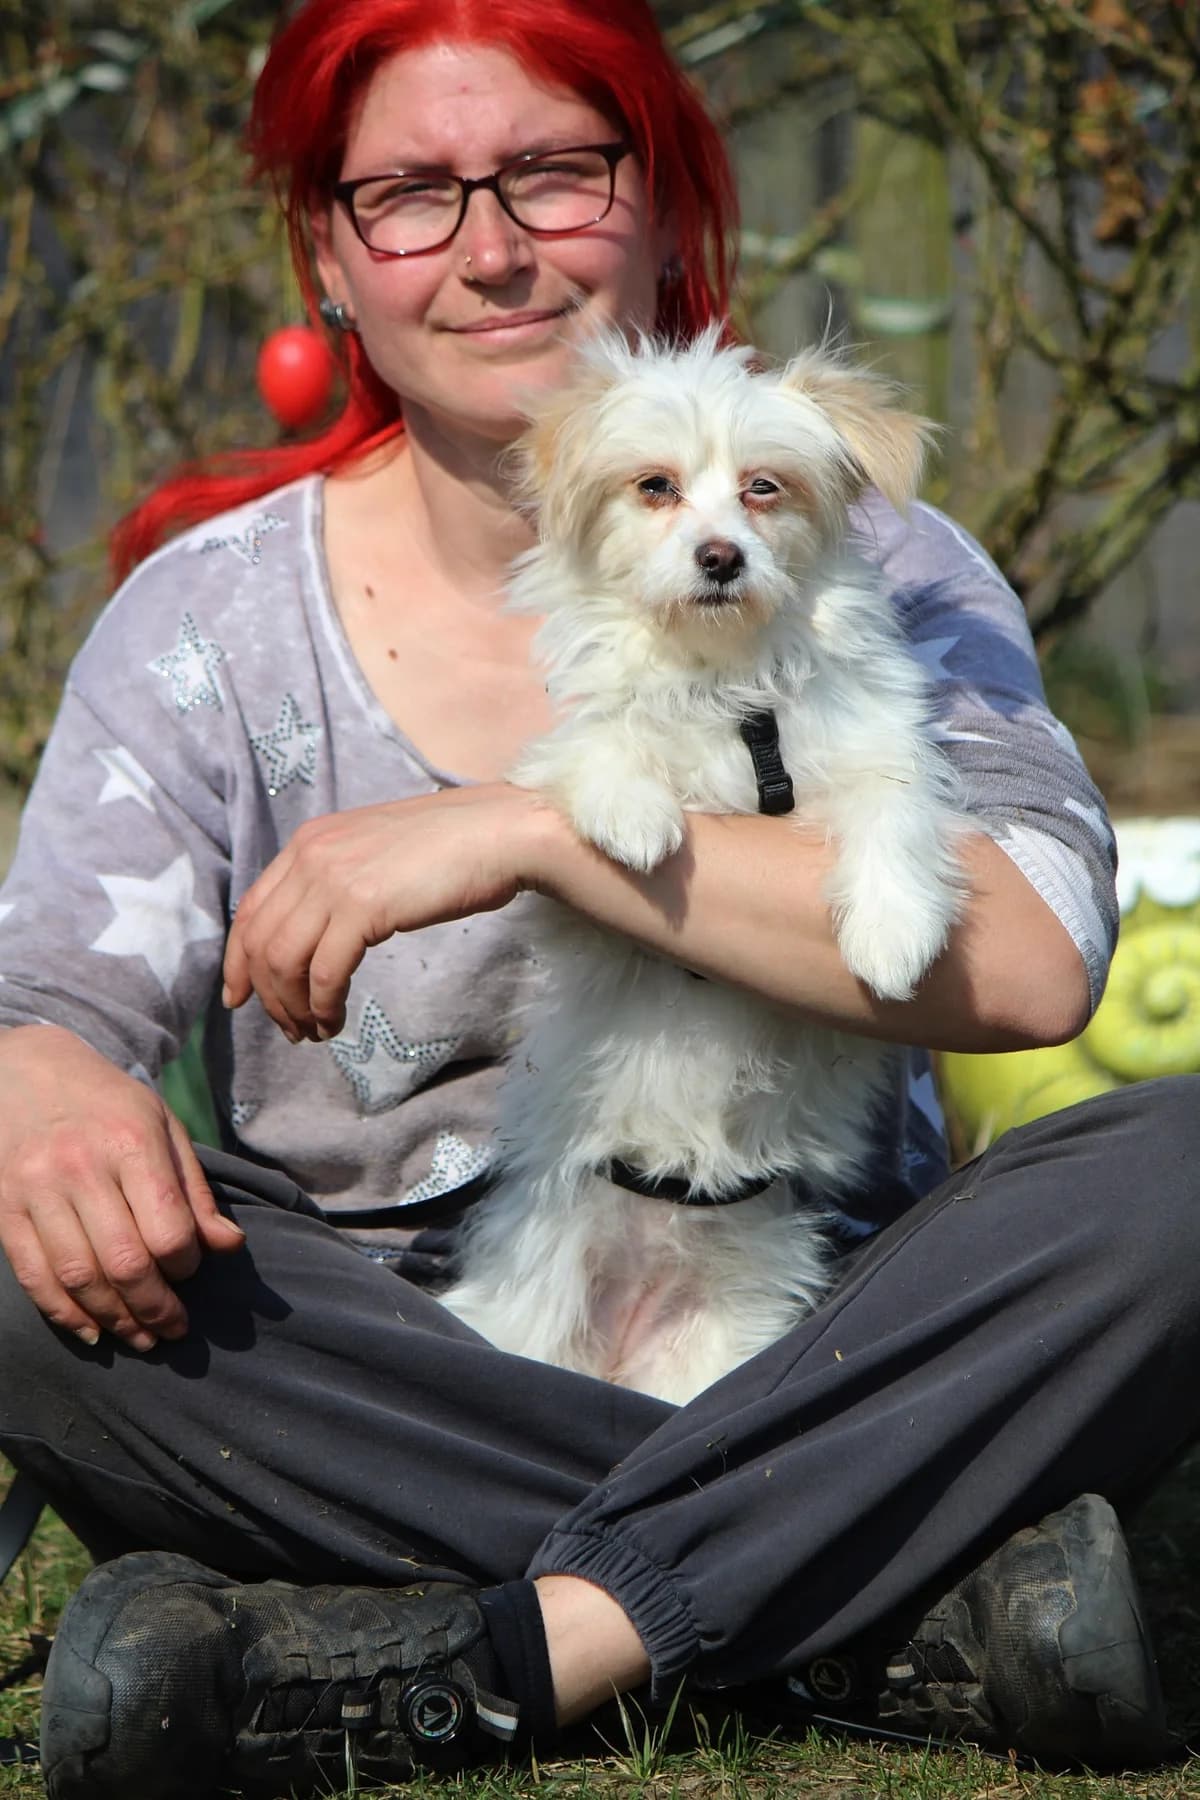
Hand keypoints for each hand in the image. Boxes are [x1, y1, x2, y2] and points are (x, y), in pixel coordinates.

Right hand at [0, 1026, 243, 1348]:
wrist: (27, 1072)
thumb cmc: (108, 1104)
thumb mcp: (164, 1128)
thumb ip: (195, 1192)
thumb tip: (229, 1247)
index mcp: (131, 1144)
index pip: (169, 1231)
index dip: (187, 1266)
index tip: (191, 1271)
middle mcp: (81, 1169)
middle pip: (125, 1263)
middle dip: (155, 1308)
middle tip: (174, 1329)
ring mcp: (37, 1190)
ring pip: (79, 1277)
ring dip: (114, 1320)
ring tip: (140, 1337)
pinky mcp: (5, 1209)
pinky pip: (35, 1275)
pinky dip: (64, 1313)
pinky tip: (92, 1331)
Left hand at [222, 784, 550, 1042]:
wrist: (500, 832)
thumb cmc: (455, 847)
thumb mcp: (377, 854)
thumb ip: (341, 881)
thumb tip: (321, 930)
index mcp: (310, 841)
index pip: (251, 908)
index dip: (238, 960)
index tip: (240, 997)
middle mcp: (311, 855)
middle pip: (260, 941)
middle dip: (267, 995)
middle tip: (289, 1029)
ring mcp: (334, 878)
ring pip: (284, 961)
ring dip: (293, 1007)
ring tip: (314, 1032)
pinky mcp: (363, 905)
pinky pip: (324, 972)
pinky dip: (323, 1005)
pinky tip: (336, 1020)